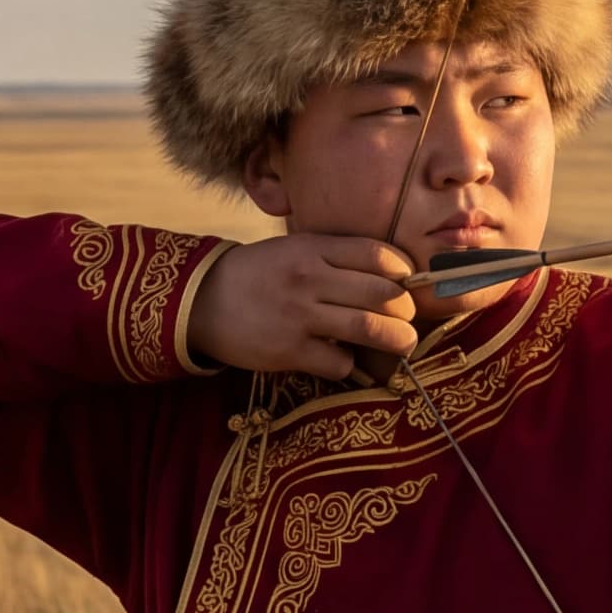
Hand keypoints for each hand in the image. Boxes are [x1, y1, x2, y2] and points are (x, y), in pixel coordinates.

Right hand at [185, 234, 417, 378]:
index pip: (378, 255)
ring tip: (404, 342)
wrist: (202, 300)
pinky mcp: (289, 351)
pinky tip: (344, 358)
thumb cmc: (258, 273)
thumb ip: (335, 257)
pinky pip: (339, 361)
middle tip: (408, 318)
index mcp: (313, 249)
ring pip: (369, 328)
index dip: (404, 271)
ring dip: (397, 339)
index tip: (409, 283)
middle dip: (406, 310)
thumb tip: (390, 274)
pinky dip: (350, 363)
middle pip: (383, 294)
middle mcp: (309, 279)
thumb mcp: (294, 249)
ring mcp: (299, 316)